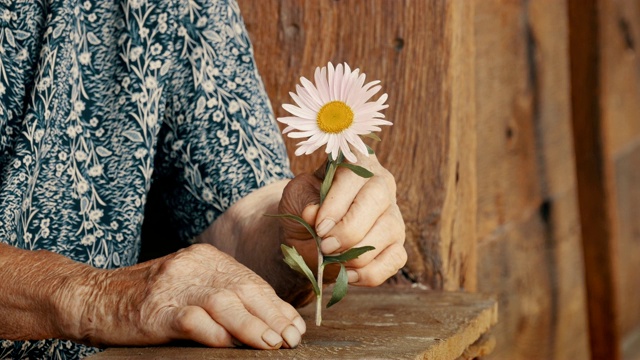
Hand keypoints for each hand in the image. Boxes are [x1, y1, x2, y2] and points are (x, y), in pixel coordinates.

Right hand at [66, 244, 305, 348]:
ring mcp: (174, 286)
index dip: (276, 306)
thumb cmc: (148, 298)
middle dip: (272, 316)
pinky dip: (213, 333)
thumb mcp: (190, 286)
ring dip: (251, 326)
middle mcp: (193, 266)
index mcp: (206, 258)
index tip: (296, 326)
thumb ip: (224, 296)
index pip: (250, 282)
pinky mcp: (155, 309)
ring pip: (223, 303)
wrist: (94, 296)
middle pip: (242, 290)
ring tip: (272, 344)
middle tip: (291, 339)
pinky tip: (229, 345)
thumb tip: (268, 321)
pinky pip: (191, 319)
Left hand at [280, 152, 406, 285]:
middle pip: (377, 200)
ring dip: (357, 254)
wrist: (308, 237)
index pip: (353, 177)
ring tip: (334, 259)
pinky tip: (348, 274)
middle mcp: (382, 185)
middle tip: (326, 247)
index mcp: (356, 164)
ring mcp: (394, 216)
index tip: (319, 227)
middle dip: (349, 230)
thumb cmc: (304, 208)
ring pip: (388, 232)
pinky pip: (394, 260)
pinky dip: (370, 273)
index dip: (337, 205)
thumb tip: (313, 213)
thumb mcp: (296, 198)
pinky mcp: (398, 244)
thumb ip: (304, 201)